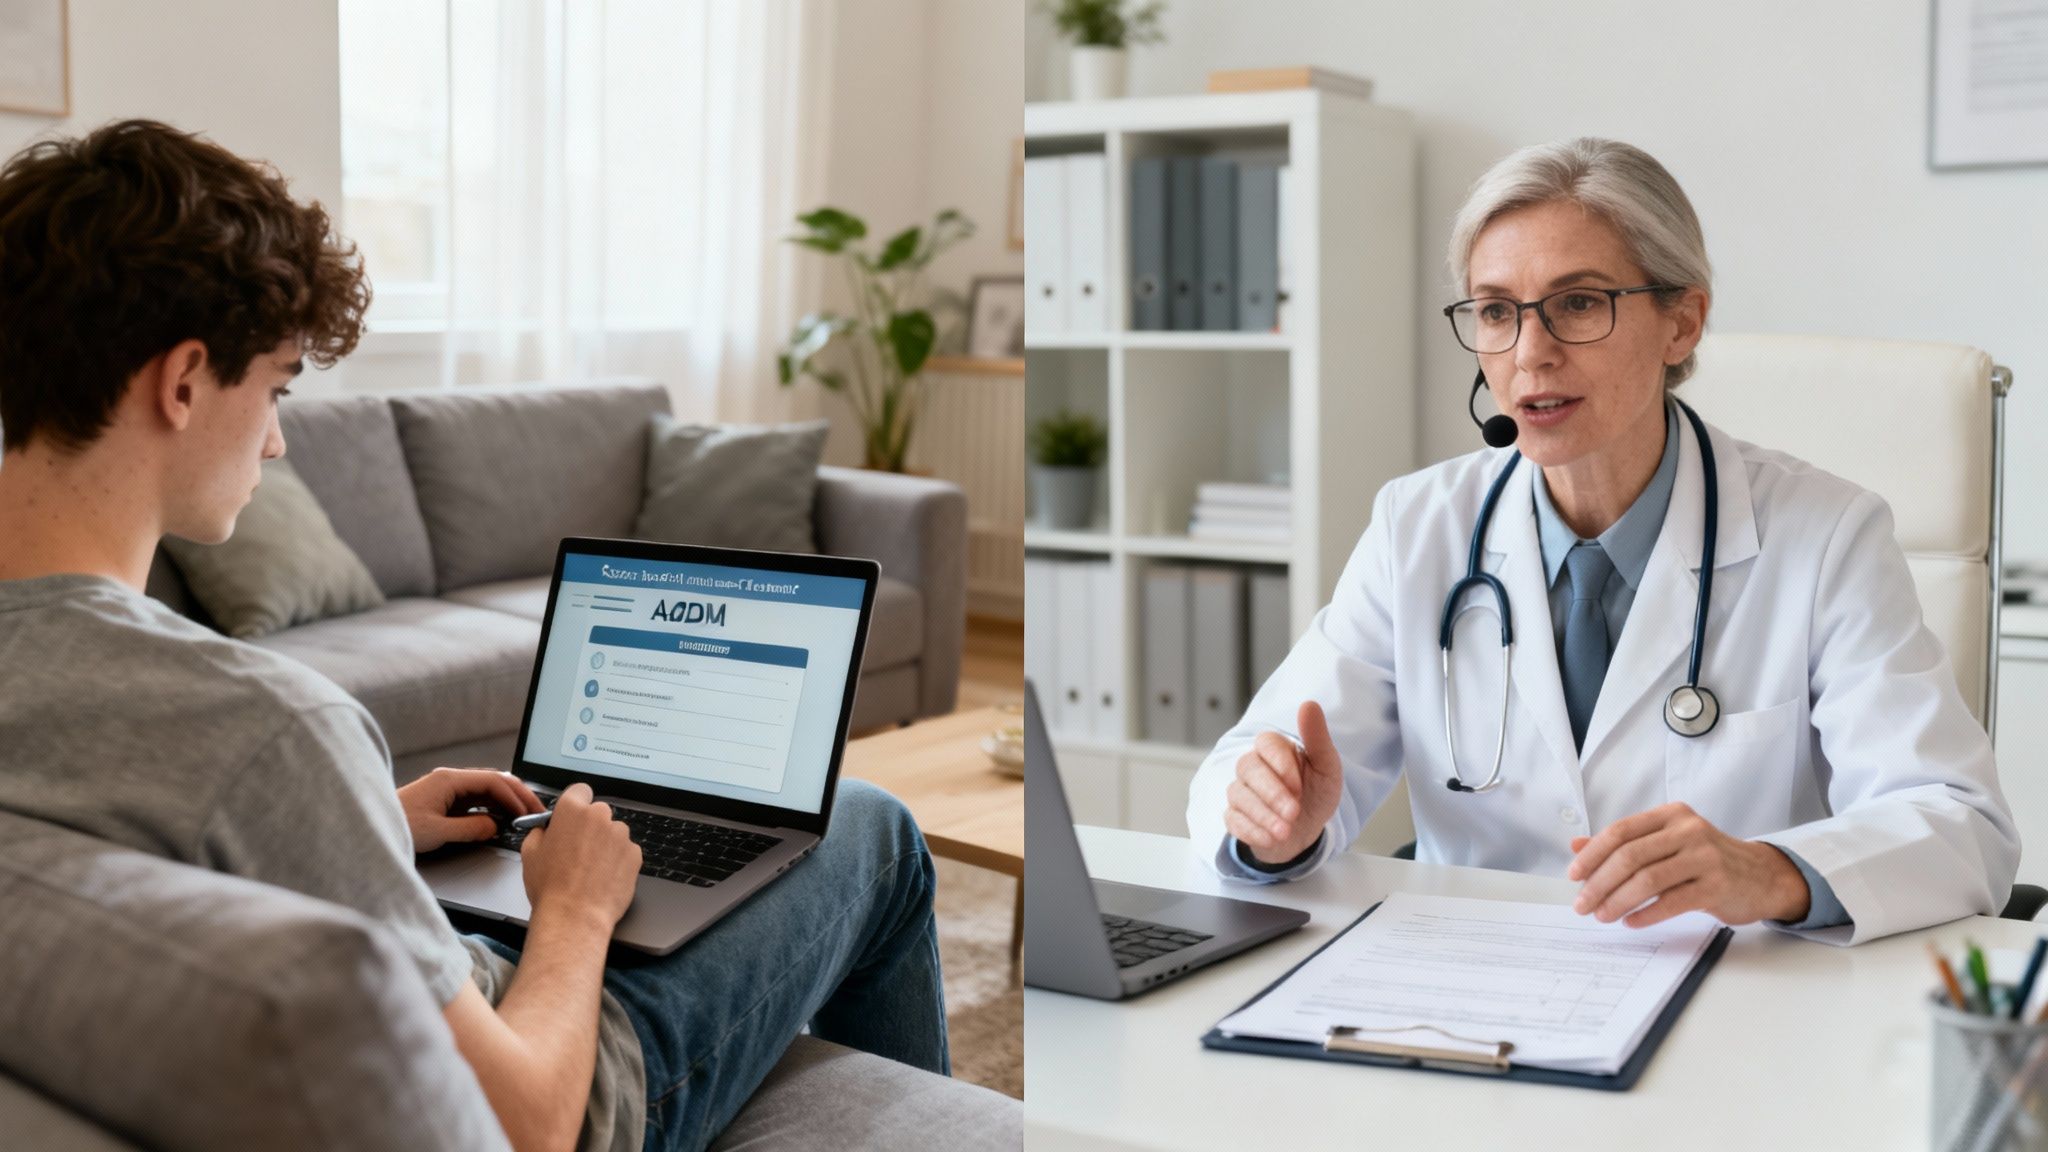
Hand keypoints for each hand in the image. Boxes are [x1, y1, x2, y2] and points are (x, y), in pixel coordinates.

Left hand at [396, 767, 544, 852]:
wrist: (369, 829)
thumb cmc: (396, 826)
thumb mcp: (437, 832)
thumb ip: (470, 829)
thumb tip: (494, 826)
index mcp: (449, 780)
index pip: (493, 781)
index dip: (514, 796)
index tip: (527, 811)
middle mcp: (450, 781)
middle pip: (493, 782)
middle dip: (517, 795)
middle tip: (535, 810)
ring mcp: (447, 790)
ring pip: (486, 791)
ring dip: (506, 801)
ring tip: (523, 815)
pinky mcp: (443, 802)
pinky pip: (475, 801)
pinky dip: (492, 808)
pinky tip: (500, 818)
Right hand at [518, 783, 641, 929]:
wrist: (575, 916)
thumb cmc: (550, 887)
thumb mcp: (530, 853)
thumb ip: (541, 831)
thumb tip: (547, 829)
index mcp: (572, 810)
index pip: (580, 791)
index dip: (576, 804)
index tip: (573, 817)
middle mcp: (600, 816)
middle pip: (598, 813)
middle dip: (591, 827)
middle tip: (578, 850)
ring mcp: (620, 835)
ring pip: (614, 833)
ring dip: (606, 844)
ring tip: (591, 870)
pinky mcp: (635, 854)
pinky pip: (626, 851)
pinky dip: (618, 861)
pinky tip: (604, 878)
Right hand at [1225, 701, 1345, 865]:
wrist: (1308, 831)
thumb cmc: (1316, 793)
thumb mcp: (1327, 768)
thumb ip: (1317, 737)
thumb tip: (1309, 704)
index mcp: (1275, 749)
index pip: (1266, 743)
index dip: (1281, 765)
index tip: (1299, 786)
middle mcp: (1254, 766)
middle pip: (1248, 767)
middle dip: (1271, 793)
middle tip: (1294, 813)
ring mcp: (1241, 790)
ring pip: (1239, 796)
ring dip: (1263, 816)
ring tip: (1285, 832)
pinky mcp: (1234, 815)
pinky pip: (1233, 819)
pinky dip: (1252, 831)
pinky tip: (1271, 839)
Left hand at [1568, 802, 1810, 927]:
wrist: (1762, 876)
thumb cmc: (1706, 860)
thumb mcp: (1667, 842)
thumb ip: (1625, 843)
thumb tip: (1577, 846)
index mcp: (1671, 816)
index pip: (1621, 831)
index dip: (1592, 854)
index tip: (1574, 875)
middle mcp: (1688, 831)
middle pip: (1630, 856)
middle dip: (1599, 883)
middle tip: (1582, 904)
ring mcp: (1705, 857)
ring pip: (1648, 880)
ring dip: (1618, 901)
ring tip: (1602, 915)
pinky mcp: (1717, 886)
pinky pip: (1672, 902)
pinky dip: (1646, 914)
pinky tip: (1631, 922)